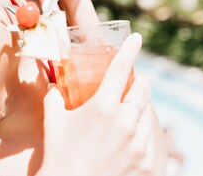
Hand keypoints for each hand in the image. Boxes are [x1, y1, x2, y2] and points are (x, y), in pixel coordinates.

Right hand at [39, 33, 158, 175]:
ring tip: (128, 114)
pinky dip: (142, 135)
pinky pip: (149, 141)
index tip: (137, 38)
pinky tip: (131, 138)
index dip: (129, 49)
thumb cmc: (59, 156)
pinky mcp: (145, 164)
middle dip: (138, 83)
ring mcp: (138, 144)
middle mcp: (125, 121)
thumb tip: (55, 87)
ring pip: (147, 116)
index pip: (120, 69)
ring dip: (139, 110)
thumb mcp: (53, 122)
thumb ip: (55, 98)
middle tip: (133, 83)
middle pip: (142, 91)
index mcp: (103, 107)